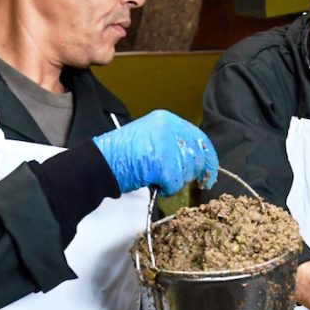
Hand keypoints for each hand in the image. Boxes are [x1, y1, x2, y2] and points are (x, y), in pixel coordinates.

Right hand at [92, 110, 217, 195]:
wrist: (100, 162)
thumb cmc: (122, 154)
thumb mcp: (150, 136)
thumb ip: (172, 141)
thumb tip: (194, 156)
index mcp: (167, 119)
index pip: (199, 137)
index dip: (208, 156)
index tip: (209, 171)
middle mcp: (169, 128)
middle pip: (197, 155)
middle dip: (195, 172)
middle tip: (191, 182)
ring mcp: (166, 146)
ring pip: (188, 170)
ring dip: (178, 181)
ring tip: (162, 179)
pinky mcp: (162, 164)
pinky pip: (176, 183)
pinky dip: (169, 189)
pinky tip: (158, 185)